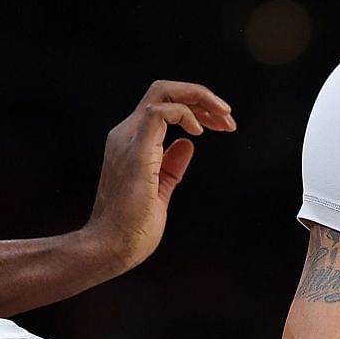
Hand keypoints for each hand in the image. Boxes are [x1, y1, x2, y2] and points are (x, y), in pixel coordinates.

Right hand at [85, 82, 234, 272]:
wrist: (111, 248)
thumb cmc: (132, 228)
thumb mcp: (160, 191)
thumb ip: (171, 166)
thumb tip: (188, 144)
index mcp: (131, 142)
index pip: (162, 104)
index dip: (195, 107)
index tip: (220, 125)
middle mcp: (126, 134)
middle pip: (164, 90)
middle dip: (201, 97)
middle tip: (228, 117)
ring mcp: (128, 140)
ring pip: (163, 92)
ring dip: (199, 100)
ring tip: (224, 119)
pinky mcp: (136, 152)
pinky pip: (160, 112)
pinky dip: (185, 114)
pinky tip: (200, 132)